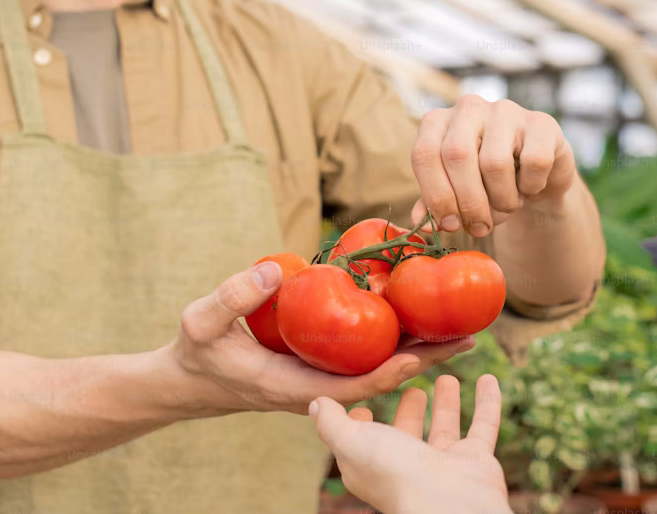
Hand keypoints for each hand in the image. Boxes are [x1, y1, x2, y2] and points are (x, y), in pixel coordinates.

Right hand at [166, 262, 472, 415]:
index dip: (394, 371)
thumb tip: (276, 269)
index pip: (356, 387)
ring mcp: (321, 379)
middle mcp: (317, 388)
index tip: (427, 353)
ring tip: (458, 326)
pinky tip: (415, 317)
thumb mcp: (202, 320)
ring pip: (377, 368)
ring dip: (416, 349)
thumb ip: (232, 296)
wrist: (188, 378)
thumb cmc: (195, 351)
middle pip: (381, 378)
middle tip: (469, 336)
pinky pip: (363, 356)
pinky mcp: (320, 367)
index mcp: (295, 388)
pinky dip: (392, 340)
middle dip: (425, 360)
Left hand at [310, 374, 510, 513]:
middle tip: (412, 384)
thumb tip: (317, 403)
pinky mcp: (476, 460)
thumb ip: (331, 422)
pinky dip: (488, 403)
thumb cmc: (395, 473)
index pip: (365, 440)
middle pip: (408, 433)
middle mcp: (410, 466)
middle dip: (409, 409)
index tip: (362, 398)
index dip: (362, 421)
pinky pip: (484, 425)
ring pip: (446, 428)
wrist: (447, 502)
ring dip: (447, 404)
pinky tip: (490, 378)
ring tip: (447, 377)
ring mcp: (445, 464)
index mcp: (375, 465)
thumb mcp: (351, 441)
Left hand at [411, 95, 576, 237]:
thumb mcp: (456, 193)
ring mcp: (505, 110)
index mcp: (438, 122)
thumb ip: (436, 205)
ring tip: (507, 206)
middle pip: (457, 156)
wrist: (537, 177)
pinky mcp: (541, 122)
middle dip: (468, 202)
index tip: (450, 225)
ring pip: (495, 163)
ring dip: (502, 199)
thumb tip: (425, 226)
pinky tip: (529, 188)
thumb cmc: (487, 183)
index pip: (425, 154)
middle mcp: (469, 108)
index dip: (436, 195)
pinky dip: (531, 186)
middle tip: (479, 228)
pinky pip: (534, 161)